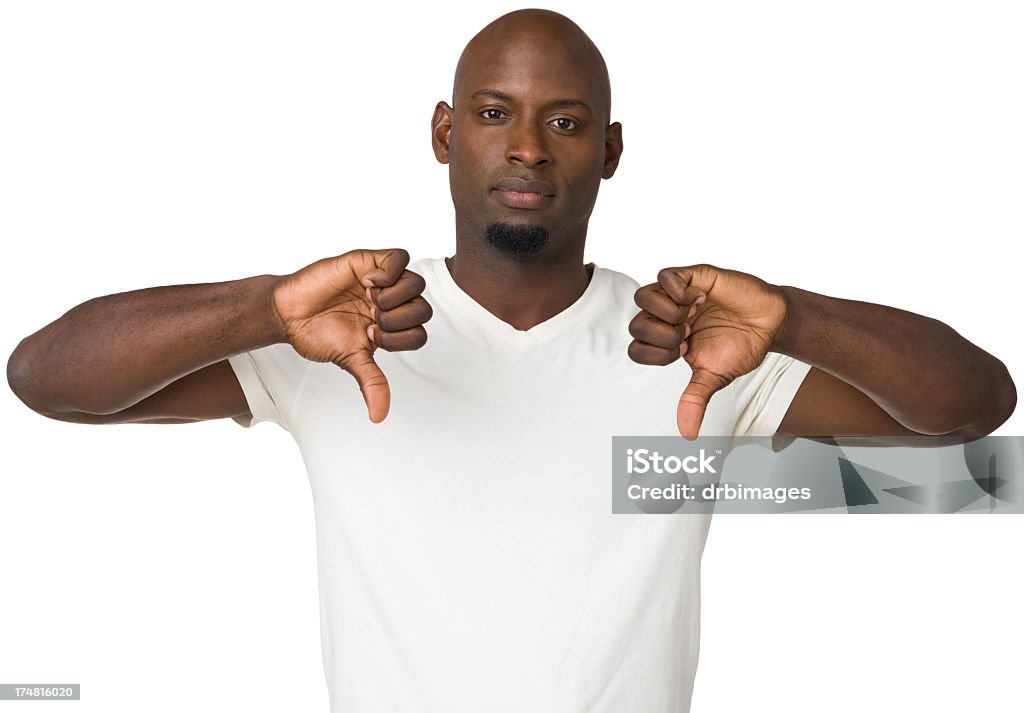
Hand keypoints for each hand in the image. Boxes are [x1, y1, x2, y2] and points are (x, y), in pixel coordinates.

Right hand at [272, 248, 431, 422]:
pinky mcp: (368, 261)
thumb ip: (372, 383)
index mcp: (390, 327)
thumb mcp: (351, 360)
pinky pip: (400, 257)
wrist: (288, 313)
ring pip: (417, 283)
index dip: (401, 339)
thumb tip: (379, 416)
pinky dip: (390, 272)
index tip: (372, 337)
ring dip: (396, 297)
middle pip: (424, 309)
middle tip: (371, 319)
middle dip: (399, 320)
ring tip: (369, 300)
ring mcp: (381, 282)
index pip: (420, 334)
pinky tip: (367, 281)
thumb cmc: (317, 334)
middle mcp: (390, 304)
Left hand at [628, 264, 786, 438]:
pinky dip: (676, 290)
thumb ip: (695, 400)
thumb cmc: (741, 347)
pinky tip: (698, 299)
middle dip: (661, 336)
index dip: (654, 354)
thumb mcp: (714, 377)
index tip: (683, 353)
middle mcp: (667, 317)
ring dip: (665, 312)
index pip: (636, 348)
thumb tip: (687, 434)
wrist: (771, 324)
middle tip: (688, 335)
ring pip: (642, 297)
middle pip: (635, 323)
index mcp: (667, 341)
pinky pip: (665, 276)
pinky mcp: (693, 276)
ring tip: (691, 316)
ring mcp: (677, 295)